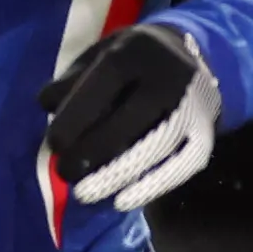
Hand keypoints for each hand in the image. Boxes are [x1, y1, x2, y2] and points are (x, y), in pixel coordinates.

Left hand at [38, 22, 221, 213]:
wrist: (198, 58)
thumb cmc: (133, 61)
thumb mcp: (100, 53)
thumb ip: (72, 79)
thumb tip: (46, 105)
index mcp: (136, 50)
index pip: (103, 85)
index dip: (76, 116)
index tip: (54, 145)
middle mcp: (169, 76)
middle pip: (128, 120)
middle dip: (91, 152)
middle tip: (65, 173)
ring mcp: (192, 106)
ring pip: (153, 147)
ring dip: (115, 175)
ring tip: (85, 193)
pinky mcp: (206, 134)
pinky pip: (180, 165)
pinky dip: (151, 186)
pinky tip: (122, 201)